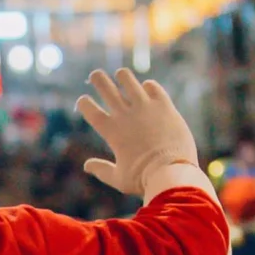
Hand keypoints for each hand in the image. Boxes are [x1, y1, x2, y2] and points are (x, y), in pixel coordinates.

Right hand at [76, 69, 200, 200]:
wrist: (171, 173)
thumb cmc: (143, 179)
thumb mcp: (118, 178)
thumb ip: (101, 169)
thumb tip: (86, 166)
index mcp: (110, 131)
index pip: (88, 107)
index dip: (83, 102)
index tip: (84, 101)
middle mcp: (125, 114)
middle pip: (104, 86)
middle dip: (97, 78)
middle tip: (95, 75)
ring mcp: (144, 107)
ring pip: (127, 78)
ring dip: (122, 76)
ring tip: (121, 76)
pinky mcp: (164, 105)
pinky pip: (152, 86)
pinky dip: (148, 86)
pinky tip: (147, 90)